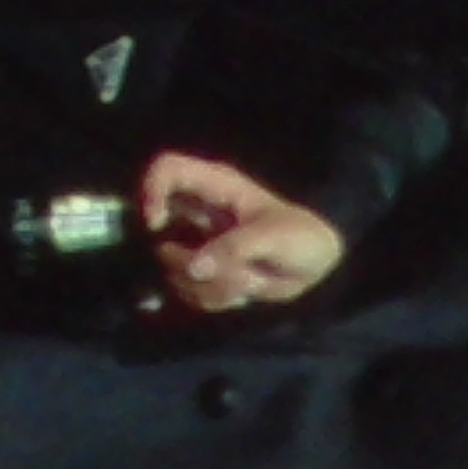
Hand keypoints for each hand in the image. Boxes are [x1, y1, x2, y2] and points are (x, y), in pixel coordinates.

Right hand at [131, 151, 340, 312]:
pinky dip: (214, 298)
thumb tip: (194, 267)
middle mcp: (198, 212)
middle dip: (185, 261)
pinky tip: (243, 293)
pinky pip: (189, 291)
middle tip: (216, 273)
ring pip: (174, 269)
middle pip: (158, 232)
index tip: (157, 226)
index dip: (152, 192)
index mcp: (215, 186)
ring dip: (208, 285)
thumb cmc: (299, 236)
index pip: (167, 170)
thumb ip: (233, 249)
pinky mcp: (203, 271)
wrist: (315, 265)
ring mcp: (197, 243)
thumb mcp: (271, 238)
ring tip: (248, 282)